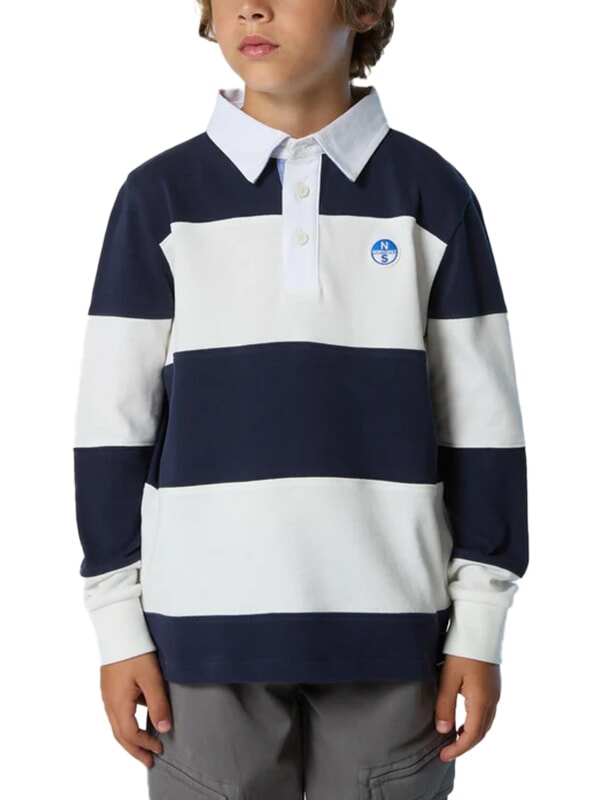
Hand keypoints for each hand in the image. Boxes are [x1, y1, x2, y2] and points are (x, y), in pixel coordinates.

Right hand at [100, 651, 172, 767]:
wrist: (119, 628)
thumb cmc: (136, 650)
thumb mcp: (152, 677)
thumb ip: (158, 704)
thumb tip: (164, 729)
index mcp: (118, 703)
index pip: (130, 734)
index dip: (144, 745)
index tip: (159, 750)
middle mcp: (109, 702)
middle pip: (120, 735)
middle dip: (134, 749)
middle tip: (148, 761)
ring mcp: (108, 694)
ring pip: (117, 724)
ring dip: (130, 737)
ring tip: (144, 744)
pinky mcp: (110, 685)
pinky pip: (117, 711)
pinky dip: (127, 722)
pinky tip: (141, 716)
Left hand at [434, 654, 500, 761]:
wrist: (478, 628)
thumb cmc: (461, 650)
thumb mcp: (448, 677)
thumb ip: (444, 705)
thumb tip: (443, 731)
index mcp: (481, 701)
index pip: (472, 736)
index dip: (458, 749)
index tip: (443, 756)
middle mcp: (493, 700)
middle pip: (481, 733)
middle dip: (465, 745)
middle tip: (447, 751)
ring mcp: (495, 693)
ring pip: (486, 723)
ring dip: (472, 734)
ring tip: (454, 739)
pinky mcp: (494, 685)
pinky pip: (488, 712)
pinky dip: (476, 722)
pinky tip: (464, 720)